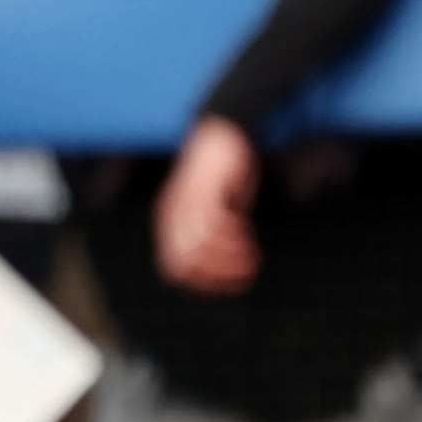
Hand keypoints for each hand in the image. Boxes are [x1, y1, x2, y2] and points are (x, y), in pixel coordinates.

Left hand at [155, 115, 260, 295]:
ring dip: (230, 258)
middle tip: (247, 270)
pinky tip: (248, 234)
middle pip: (186, 266)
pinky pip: (215, 224)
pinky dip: (233, 237)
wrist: (221, 136)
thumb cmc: (220, 179)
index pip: (175, 271)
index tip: (231, 284)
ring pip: (201, 248)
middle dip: (220, 275)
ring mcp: (186, 204)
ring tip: (252, 255)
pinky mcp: (205, 191)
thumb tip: (221, 269)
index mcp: (170, 225)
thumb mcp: (213, 213)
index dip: (203, 285)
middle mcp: (173, 217)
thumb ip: (211, 238)